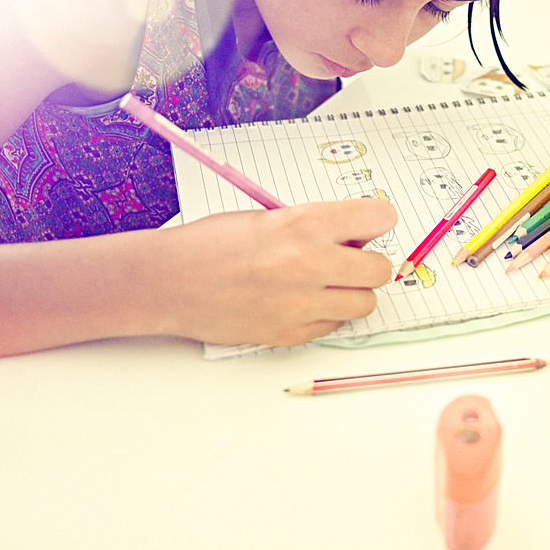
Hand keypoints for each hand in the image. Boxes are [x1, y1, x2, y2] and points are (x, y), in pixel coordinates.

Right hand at [154, 198, 396, 346]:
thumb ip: (317, 224)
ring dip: (351, 292)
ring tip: (322, 283)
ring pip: (365, 303)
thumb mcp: (269, 216)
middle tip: (346, 259)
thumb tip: (357, 236)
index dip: (376, 222)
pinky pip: (334, 325)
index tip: (368, 225)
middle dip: (367, 263)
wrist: (169, 281)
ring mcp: (301, 304)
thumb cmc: (212, 244)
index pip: (380, 218)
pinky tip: (299, 301)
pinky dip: (325, 315)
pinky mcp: (291, 333)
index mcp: (304, 223)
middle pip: (380, 269)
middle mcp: (308, 263)